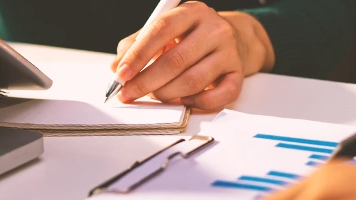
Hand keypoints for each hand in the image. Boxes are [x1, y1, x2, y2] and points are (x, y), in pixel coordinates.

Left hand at [110, 2, 273, 110]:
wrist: (233, 39)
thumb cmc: (190, 38)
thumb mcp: (164, 32)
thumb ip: (136, 45)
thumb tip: (117, 67)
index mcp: (192, 12)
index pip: (161, 30)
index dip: (138, 54)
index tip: (121, 74)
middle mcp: (214, 29)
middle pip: (176, 60)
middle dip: (146, 81)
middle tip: (128, 94)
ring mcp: (229, 52)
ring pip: (194, 80)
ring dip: (167, 94)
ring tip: (155, 96)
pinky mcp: (238, 74)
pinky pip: (218, 96)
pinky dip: (196, 103)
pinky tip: (183, 100)